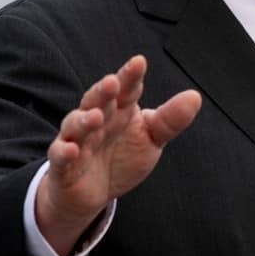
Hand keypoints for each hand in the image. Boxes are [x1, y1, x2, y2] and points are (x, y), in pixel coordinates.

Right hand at [35, 55, 200, 255]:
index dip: (131, 76)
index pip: (126, 89)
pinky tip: (71, 149)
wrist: (95, 193)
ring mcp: (78, 141)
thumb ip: (170, 120)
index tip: (139, 62)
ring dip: (83, 120)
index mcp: (120, 110)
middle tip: (112, 82)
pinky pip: (59, 156)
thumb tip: (195, 96)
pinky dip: (63, 152)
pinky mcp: (63, 165)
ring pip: (76, 125)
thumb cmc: (122, 157)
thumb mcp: (151, 138)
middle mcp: (97, 120)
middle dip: (103, 91)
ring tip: (95, 116)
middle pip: (97, 101)